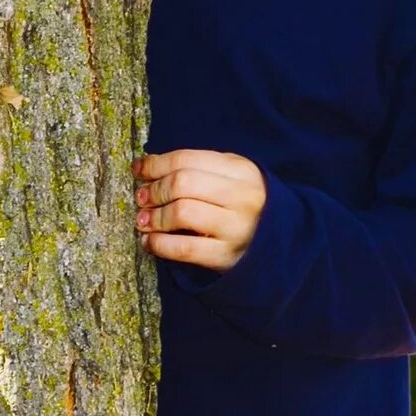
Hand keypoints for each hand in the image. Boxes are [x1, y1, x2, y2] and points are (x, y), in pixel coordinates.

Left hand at [134, 148, 266, 268]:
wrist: (277, 244)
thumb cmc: (241, 206)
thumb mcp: (229, 178)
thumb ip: (196, 169)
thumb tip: (146, 167)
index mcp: (241, 170)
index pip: (187, 159)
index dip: (155, 164)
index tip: (138, 170)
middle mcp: (242, 197)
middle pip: (183, 183)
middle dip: (154, 190)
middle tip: (142, 198)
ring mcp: (236, 227)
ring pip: (181, 213)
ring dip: (154, 217)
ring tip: (143, 220)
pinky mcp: (226, 256)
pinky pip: (183, 248)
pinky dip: (159, 244)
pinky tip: (150, 242)